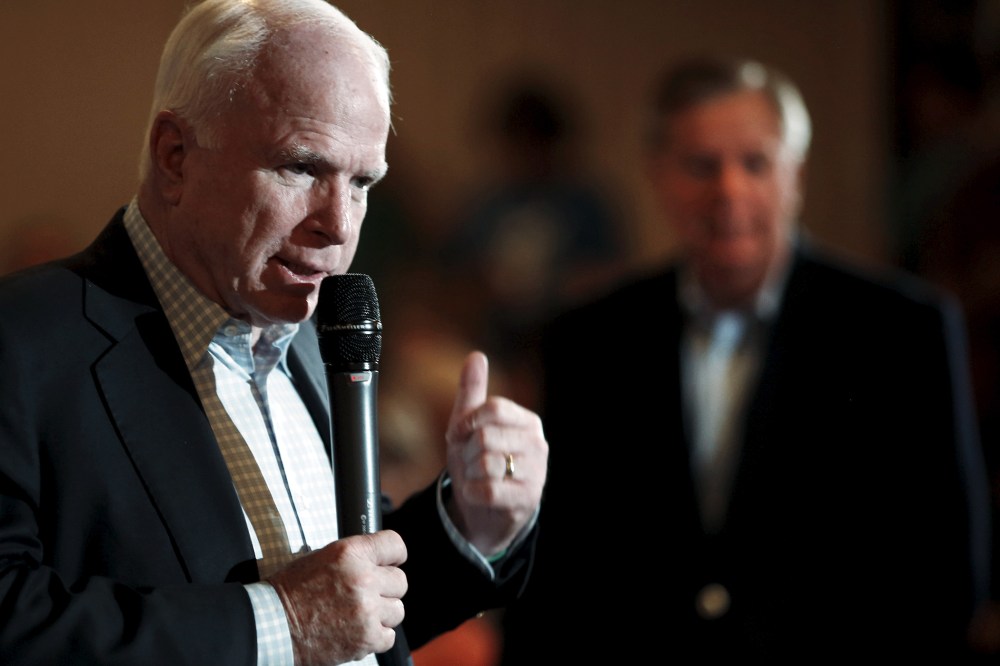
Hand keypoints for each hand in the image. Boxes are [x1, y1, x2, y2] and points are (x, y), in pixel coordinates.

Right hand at [267, 530, 406, 664]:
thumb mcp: (321, 558)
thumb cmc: (292, 591)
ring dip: (381, 614)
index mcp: (351, 553)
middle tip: (366, 595)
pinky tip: (356, 631)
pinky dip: (375, 637)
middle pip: (400, 582)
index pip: (395, 545)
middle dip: (385, 589)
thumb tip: (379, 559)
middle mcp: (363, 579)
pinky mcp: (366, 638)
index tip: (391, 562)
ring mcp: (367, 610)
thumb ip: (355, 557)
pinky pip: (389, 636)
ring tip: (357, 615)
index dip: (394, 556)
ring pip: (397, 610)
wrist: (272, 625)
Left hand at [445, 351, 547, 556]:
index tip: (458, 435)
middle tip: (472, 462)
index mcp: (527, 421)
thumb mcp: (469, 425)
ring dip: (470, 474)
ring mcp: (536, 473)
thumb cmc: (478, 461)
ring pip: (486, 464)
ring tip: (478, 478)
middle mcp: (537, 444)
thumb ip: (472, 391)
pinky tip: (478, 495)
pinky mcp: (527, 499)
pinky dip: (472, 493)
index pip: (494, 408)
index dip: (467, 422)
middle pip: (486, 436)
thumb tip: (476, 355)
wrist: (484, 511)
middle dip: (468, 452)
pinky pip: (487, 490)